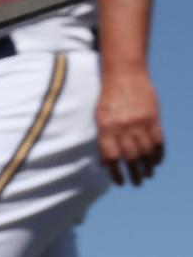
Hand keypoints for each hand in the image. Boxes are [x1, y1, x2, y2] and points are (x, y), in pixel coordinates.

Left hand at [95, 66, 163, 185]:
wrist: (124, 73)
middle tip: (136, 183)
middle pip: (131, 158)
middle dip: (134, 174)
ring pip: (146, 152)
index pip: (111, 157)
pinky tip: (156, 162)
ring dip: (147, 167)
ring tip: (146, 175)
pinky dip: (158, 155)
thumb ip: (102, 138)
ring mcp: (140, 123)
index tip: (119, 182)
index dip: (115, 173)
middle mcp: (123, 126)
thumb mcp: (99, 116)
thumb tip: (103, 163)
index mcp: (106, 126)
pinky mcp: (154, 118)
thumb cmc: (108, 97)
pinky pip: (158, 142)